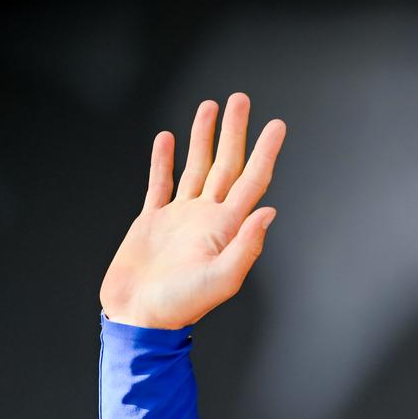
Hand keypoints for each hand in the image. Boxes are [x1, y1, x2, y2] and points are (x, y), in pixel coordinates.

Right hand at [100, 94, 286, 328]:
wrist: (140, 319)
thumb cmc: (180, 306)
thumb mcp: (221, 280)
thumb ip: (246, 245)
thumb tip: (268, 211)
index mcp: (225, 228)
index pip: (252, 181)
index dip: (265, 152)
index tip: (276, 126)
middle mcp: (207, 218)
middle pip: (226, 164)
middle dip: (234, 132)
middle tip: (240, 99)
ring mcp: (180, 218)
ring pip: (196, 167)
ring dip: (203, 138)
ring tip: (210, 107)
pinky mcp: (152, 222)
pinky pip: (160, 183)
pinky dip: (164, 161)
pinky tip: (167, 140)